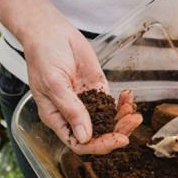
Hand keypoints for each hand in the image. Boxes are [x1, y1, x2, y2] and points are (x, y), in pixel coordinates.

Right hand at [0, 0, 139, 153]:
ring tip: (134, 112)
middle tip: (132, 122)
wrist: (50, 31)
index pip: (79, 143)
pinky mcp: (96, 89)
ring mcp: (85, 102)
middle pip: (97, 135)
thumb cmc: (43, 56)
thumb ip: (70, 109)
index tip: (117, 139)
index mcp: (57, 118)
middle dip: (117, 132)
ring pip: (107, 121)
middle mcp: (72, 114)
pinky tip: (129, 97)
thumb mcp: (54, 84)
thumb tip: (84, 136)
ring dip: (122, 119)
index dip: (99, 145)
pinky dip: (123, 104)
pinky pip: (112, 104)